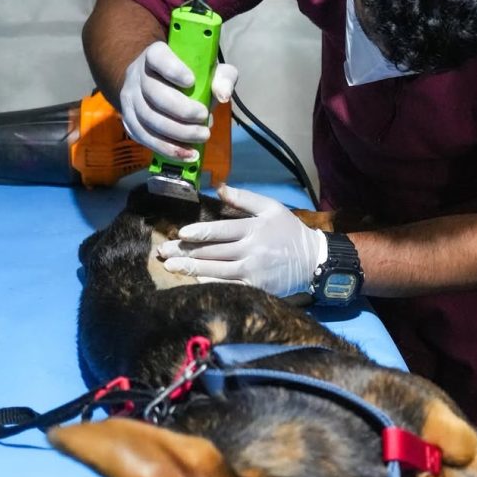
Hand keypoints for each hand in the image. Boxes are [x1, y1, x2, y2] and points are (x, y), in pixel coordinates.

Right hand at [119, 41, 237, 159]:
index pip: (157, 57)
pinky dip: (167, 149)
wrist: (162, 87)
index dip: (172, 69)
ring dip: (178, 133)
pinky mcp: (129, 120)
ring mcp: (130, 98)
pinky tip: (188, 154)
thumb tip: (223, 96)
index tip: (191, 81)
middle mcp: (138, 75)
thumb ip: (223, 77)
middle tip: (204, 119)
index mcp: (155, 55)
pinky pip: (143, 137)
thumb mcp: (211, 71)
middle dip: (182, 111)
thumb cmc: (191, 78)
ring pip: (148, 118)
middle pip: (154, 94)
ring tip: (202, 137)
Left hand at [157, 186, 327, 296]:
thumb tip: (218, 187)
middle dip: (185, 251)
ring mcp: (252, 272)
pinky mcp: (255, 288)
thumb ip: (244, 198)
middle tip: (163, 251)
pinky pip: (228, 288)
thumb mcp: (271, 208)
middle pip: (212, 252)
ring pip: (215, 271)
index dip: (199, 233)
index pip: (221, 231)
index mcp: (254, 229)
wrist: (312, 260)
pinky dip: (209, 285)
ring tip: (170, 266)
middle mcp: (251, 251)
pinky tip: (193, 282)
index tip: (181, 233)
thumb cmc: (289, 231)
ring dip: (190, 269)